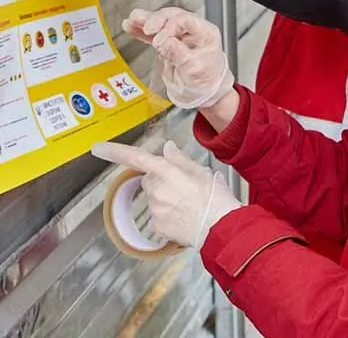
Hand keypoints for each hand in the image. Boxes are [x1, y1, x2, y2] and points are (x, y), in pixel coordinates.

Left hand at [92, 140, 241, 248]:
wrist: (219, 228)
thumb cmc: (215, 198)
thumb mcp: (202, 171)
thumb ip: (180, 159)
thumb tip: (168, 149)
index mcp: (167, 172)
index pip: (136, 158)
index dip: (115, 152)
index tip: (98, 148)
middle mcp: (157, 190)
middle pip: (150, 179)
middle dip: (161, 179)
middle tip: (184, 184)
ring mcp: (155, 209)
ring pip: (154, 198)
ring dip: (166, 197)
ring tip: (190, 201)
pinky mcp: (157, 226)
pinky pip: (158, 214)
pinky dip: (168, 213)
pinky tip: (185, 214)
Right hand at [123, 7, 233, 108]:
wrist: (202, 93)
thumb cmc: (206, 81)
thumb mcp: (196, 70)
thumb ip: (180, 54)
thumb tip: (165, 42)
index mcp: (205, 33)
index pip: (187, 20)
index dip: (171, 26)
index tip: (159, 40)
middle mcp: (193, 31)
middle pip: (173, 17)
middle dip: (157, 20)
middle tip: (147, 28)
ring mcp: (179, 35)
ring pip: (162, 22)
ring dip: (146, 20)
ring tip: (133, 19)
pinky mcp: (167, 44)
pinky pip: (153, 34)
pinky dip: (141, 31)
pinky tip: (130, 26)